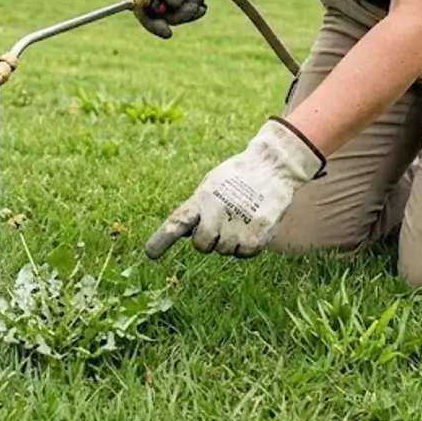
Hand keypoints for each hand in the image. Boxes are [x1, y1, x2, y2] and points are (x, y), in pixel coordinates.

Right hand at [131, 0, 214, 39]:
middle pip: (158, 18)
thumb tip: (172, 6)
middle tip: (197, 0)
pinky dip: (194, 11)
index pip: (141, 10)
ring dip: (189, 10)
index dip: (152, 24)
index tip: (168, 32)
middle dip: (180, 14)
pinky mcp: (174, 4)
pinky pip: (183, 16)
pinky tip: (201, 2)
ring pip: (173, 18)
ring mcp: (161, 1)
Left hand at [144, 117, 325, 258]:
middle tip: (222, 223)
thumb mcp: (212, 186)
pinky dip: (248, 245)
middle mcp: (216, 214)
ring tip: (242, 217)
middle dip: (209, 240)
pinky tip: (253, 225)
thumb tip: (182, 232)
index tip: (149, 254)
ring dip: (231, 241)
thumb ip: (197, 209)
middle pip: (201, 246)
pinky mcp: (257, 234)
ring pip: (225, 251)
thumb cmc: (238, 176)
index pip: (178, 221)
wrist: (272, 166)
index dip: (162, 239)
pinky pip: (245, 253)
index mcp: (202, 200)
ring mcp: (236, 225)